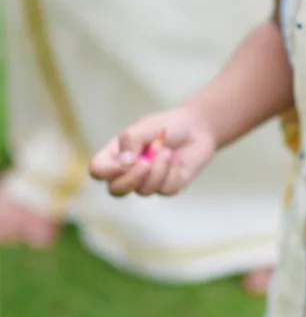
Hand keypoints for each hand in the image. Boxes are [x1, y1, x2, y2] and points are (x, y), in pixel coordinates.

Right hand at [89, 107, 216, 197]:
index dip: (105, 171)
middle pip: (116, 190)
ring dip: (157, 169)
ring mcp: (148, 182)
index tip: (122, 161)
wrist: (196, 128)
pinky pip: (165, 189)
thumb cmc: (165, 125)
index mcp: (116, 156)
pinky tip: (176, 160)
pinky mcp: (168, 187)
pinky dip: (172, 172)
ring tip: (167, 151)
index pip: (98, 171)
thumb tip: (123, 165)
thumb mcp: (143, 127)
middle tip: (145, 163)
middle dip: (131, 179)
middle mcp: (129, 172)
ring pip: (144, 190)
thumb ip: (130, 142)